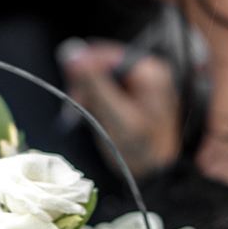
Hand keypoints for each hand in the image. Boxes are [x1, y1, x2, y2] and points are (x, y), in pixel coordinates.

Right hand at [58, 39, 182, 177]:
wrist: (156, 175)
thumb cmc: (142, 151)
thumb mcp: (115, 117)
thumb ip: (94, 84)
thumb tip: (71, 53)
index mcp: (149, 71)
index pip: (104, 54)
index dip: (84, 70)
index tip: (74, 94)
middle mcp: (147, 71)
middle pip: (101, 63)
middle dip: (86, 85)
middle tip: (79, 108)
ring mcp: (140, 82)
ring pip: (100, 76)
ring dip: (89, 95)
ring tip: (89, 117)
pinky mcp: (133, 94)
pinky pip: (106, 88)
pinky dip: (96, 101)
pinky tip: (97, 116)